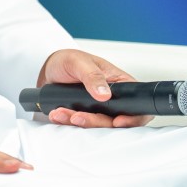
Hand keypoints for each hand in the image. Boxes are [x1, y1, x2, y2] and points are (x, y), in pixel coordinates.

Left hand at [37, 49, 151, 128]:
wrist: (49, 68)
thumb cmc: (69, 60)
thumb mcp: (80, 63)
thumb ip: (92, 76)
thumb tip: (104, 94)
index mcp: (121, 84)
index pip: (136, 107)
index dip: (132, 119)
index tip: (117, 121)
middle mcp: (113, 100)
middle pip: (115, 121)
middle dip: (96, 122)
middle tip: (77, 116)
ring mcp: (99, 109)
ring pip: (96, 125)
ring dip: (79, 122)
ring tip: (62, 113)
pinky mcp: (84, 115)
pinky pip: (79, 125)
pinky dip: (67, 122)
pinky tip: (58, 115)